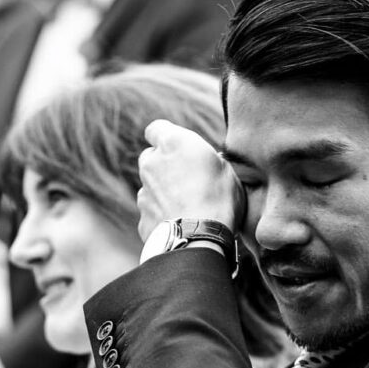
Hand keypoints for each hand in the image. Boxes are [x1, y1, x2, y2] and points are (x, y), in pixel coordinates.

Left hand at [136, 119, 243, 241]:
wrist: (199, 239)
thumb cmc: (219, 200)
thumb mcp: (226, 170)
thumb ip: (208, 159)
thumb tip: (209, 161)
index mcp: (173, 143)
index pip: (156, 128)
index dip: (165, 136)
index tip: (177, 146)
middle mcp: (152, 164)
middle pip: (151, 157)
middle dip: (164, 164)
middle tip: (187, 177)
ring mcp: (144, 191)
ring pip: (150, 185)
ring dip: (163, 191)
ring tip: (188, 205)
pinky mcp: (142, 216)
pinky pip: (152, 210)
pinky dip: (162, 214)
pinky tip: (181, 223)